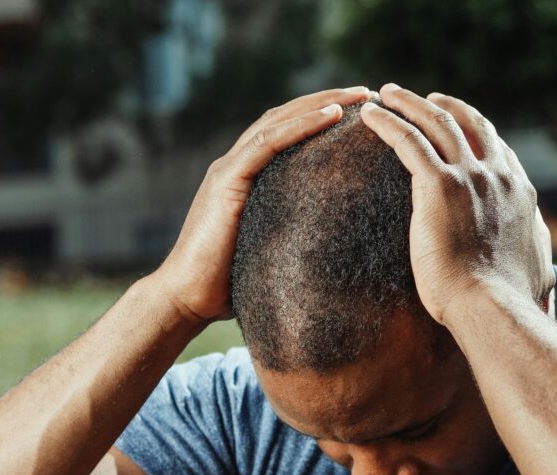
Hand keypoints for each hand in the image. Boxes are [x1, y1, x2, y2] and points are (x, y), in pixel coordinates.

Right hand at [154, 87, 372, 324]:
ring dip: (321, 103)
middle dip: (328, 100)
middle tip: (368, 92)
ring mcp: (229, 170)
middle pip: (286, 117)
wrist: (187, 299)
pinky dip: (300, 125)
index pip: (287, 133)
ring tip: (359, 95)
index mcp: (247, 177)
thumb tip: (336, 252)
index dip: (321, 117)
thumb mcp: (272, 251)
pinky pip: (267, 144)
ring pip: (279, 120)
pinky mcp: (226, 181)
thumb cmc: (230, 286)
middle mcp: (237, 165)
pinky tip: (331, 116)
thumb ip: (293, 237)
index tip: (362, 113)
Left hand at [360, 83, 553, 326]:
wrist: (493, 306)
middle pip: (469, 124)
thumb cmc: (510, 298)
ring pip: (436, 123)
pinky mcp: (438, 185)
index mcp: (520, 192)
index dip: (477, 131)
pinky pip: (408, 140)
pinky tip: (370, 115)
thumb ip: (536, 251)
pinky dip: (388, 122)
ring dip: (410, 102)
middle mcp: (497, 176)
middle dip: (445, 106)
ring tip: (388, 93)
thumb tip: (547, 263)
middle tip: (426, 98)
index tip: (460, 124)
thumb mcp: (538, 266)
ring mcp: (469, 177)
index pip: (497, 148)